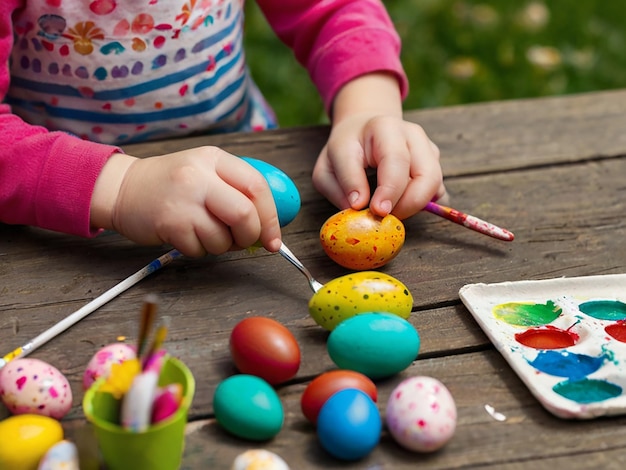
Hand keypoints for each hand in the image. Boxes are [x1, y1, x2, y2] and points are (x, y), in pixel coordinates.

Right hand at [91, 147, 281, 256]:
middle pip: (245, 214)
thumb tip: (269, 228)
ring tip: (206, 233)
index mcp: (214, 159)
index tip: (273, 237)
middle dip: (251, 235)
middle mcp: (199, 176)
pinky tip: (187, 236)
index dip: (271, 217)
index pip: (257, 186)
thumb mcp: (205, 172)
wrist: (122, 189)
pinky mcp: (170, 223)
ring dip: (222, 246)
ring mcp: (184, 200)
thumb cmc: (171, 185)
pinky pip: (201, 250)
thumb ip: (237, 191)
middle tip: (244, 241)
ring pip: (224, 238)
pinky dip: (200, 250)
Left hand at [312, 74, 445, 219]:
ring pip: (435, 183)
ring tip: (391, 212)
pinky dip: (425, 204)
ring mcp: (427, 147)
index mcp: (383, 128)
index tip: (377, 211)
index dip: (389, 190)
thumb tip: (360, 206)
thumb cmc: (345, 150)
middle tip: (386, 218)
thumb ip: (340, 186)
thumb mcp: (328, 166)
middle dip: (408, 203)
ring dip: (415, 206)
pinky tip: (404, 204)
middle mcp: (411, 134)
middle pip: (425, 174)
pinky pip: (438, 190)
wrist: (364, 130)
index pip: (394, 160)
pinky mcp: (434, 163)